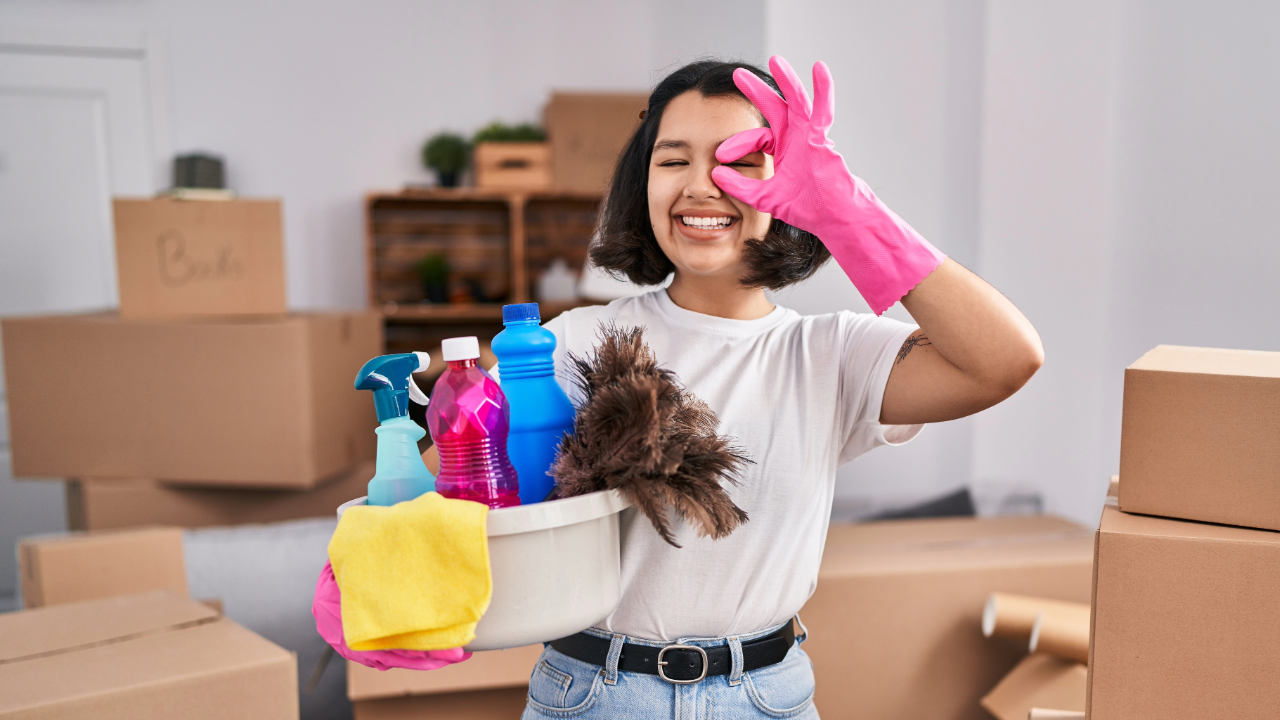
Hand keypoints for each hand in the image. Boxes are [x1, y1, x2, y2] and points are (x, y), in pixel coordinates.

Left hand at [712, 56, 944, 314]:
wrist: (833, 220)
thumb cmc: (806, 210)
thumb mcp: (764, 197)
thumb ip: (739, 187)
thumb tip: (714, 173)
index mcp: (783, 151)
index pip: (756, 138)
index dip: (735, 144)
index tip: (719, 155)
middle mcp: (795, 140)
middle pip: (774, 108)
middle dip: (756, 91)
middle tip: (737, 75)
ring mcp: (810, 137)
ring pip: (796, 102)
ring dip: (786, 81)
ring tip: (775, 60)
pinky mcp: (823, 140)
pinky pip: (823, 111)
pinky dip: (823, 89)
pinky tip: (819, 68)